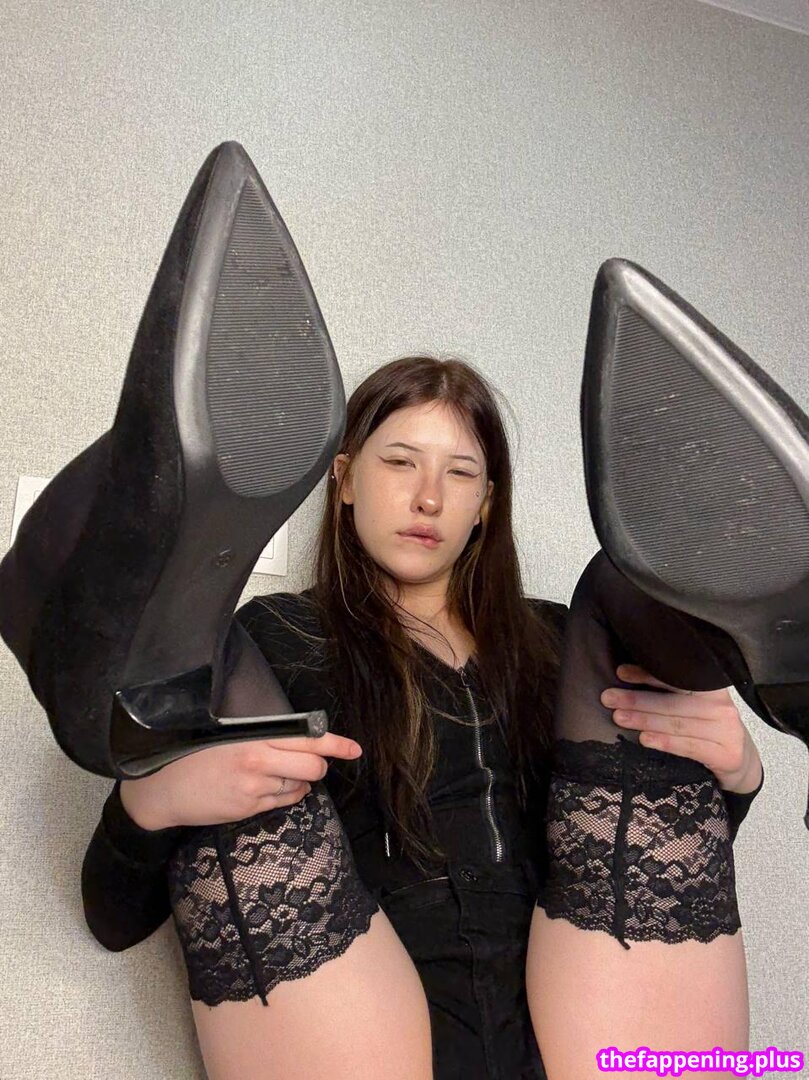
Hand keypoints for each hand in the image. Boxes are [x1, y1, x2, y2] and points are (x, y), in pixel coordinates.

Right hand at [119, 732, 362, 829]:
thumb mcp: (227, 735)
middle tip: (308, 762)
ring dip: (302, 781)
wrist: (162, 788)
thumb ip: (262, 735)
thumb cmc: (193, 755)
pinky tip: (272, 788)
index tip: (355, 749)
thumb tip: (299, 736)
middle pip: (313, 765)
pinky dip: (288, 794)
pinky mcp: (248, 808)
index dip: (335, 744)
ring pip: (301, 785)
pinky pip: (284, 801)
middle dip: (318, 765)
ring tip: (280, 774)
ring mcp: (254, 788)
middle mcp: (258, 761)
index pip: (306, 737)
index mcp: (253, 736)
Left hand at [601, 663, 762, 794]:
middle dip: (637, 699)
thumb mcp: (694, 705)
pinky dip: (665, 742)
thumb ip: (670, 691)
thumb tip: (626, 674)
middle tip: (609, 698)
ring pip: (677, 723)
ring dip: (645, 719)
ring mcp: (726, 731)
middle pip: (673, 701)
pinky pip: (689, 746)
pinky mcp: (726, 755)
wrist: (740, 760)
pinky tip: (644, 739)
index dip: (647, 674)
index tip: (620, 672)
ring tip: (619, 717)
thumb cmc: (707, 727)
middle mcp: (722, 707)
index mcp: (712, 688)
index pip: (677, 678)